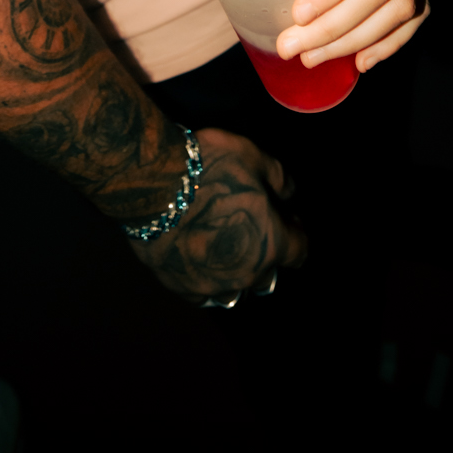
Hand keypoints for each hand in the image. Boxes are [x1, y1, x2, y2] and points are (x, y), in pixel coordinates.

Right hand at [128, 128, 305, 302]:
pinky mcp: (181, 287)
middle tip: (252, 229)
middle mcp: (246, 273)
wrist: (152, 184)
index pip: (299, 250)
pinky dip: (205, 282)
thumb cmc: (209, 167)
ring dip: (236, 274)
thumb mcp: (253, 157)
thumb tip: (289, 192)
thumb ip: (277, 178)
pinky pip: (201, 295)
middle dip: (265, 253)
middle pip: (268, 274)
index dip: (295, 232)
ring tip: (225, 253)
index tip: (285, 219)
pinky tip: (199, 264)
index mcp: (271, 243)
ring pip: (235, 291)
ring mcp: (212, 284)